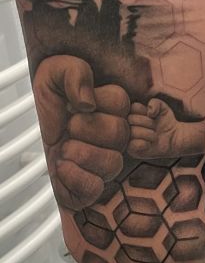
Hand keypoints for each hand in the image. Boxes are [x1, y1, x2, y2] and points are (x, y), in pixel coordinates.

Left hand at [34, 56, 129, 210]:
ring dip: (81, 154)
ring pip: (113, 164)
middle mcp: (113, 136)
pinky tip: (62, 166)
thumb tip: (87, 102)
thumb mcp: (54, 74)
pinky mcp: (89, 185)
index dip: (93, 103)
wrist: (26, 126)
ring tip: (64, 148)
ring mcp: (104, 161)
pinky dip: (75, 178)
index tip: (73, 104)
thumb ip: (75, 74)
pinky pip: (95, 189)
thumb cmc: (47, 101)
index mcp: (111, 108)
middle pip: (119, 134)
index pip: (121, 103)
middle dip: (83, 128)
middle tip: (68, 126)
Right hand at [128, 98, 204, 158]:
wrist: (173, 136)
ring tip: (155, 135)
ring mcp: (129, 138)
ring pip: (132, 132)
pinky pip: (133, 145)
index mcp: (133, 114)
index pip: (133, 107)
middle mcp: (128, 125)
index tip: (153, 115)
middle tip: (155, 126)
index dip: (144, 110)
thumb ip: (155, 103)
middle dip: (147, 122)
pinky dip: (143, 143)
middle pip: (131, 119)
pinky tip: (150, 143)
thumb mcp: (162, 108)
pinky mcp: (133, 150)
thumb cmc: (165, 121)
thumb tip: (149, 112)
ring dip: (148, 133)